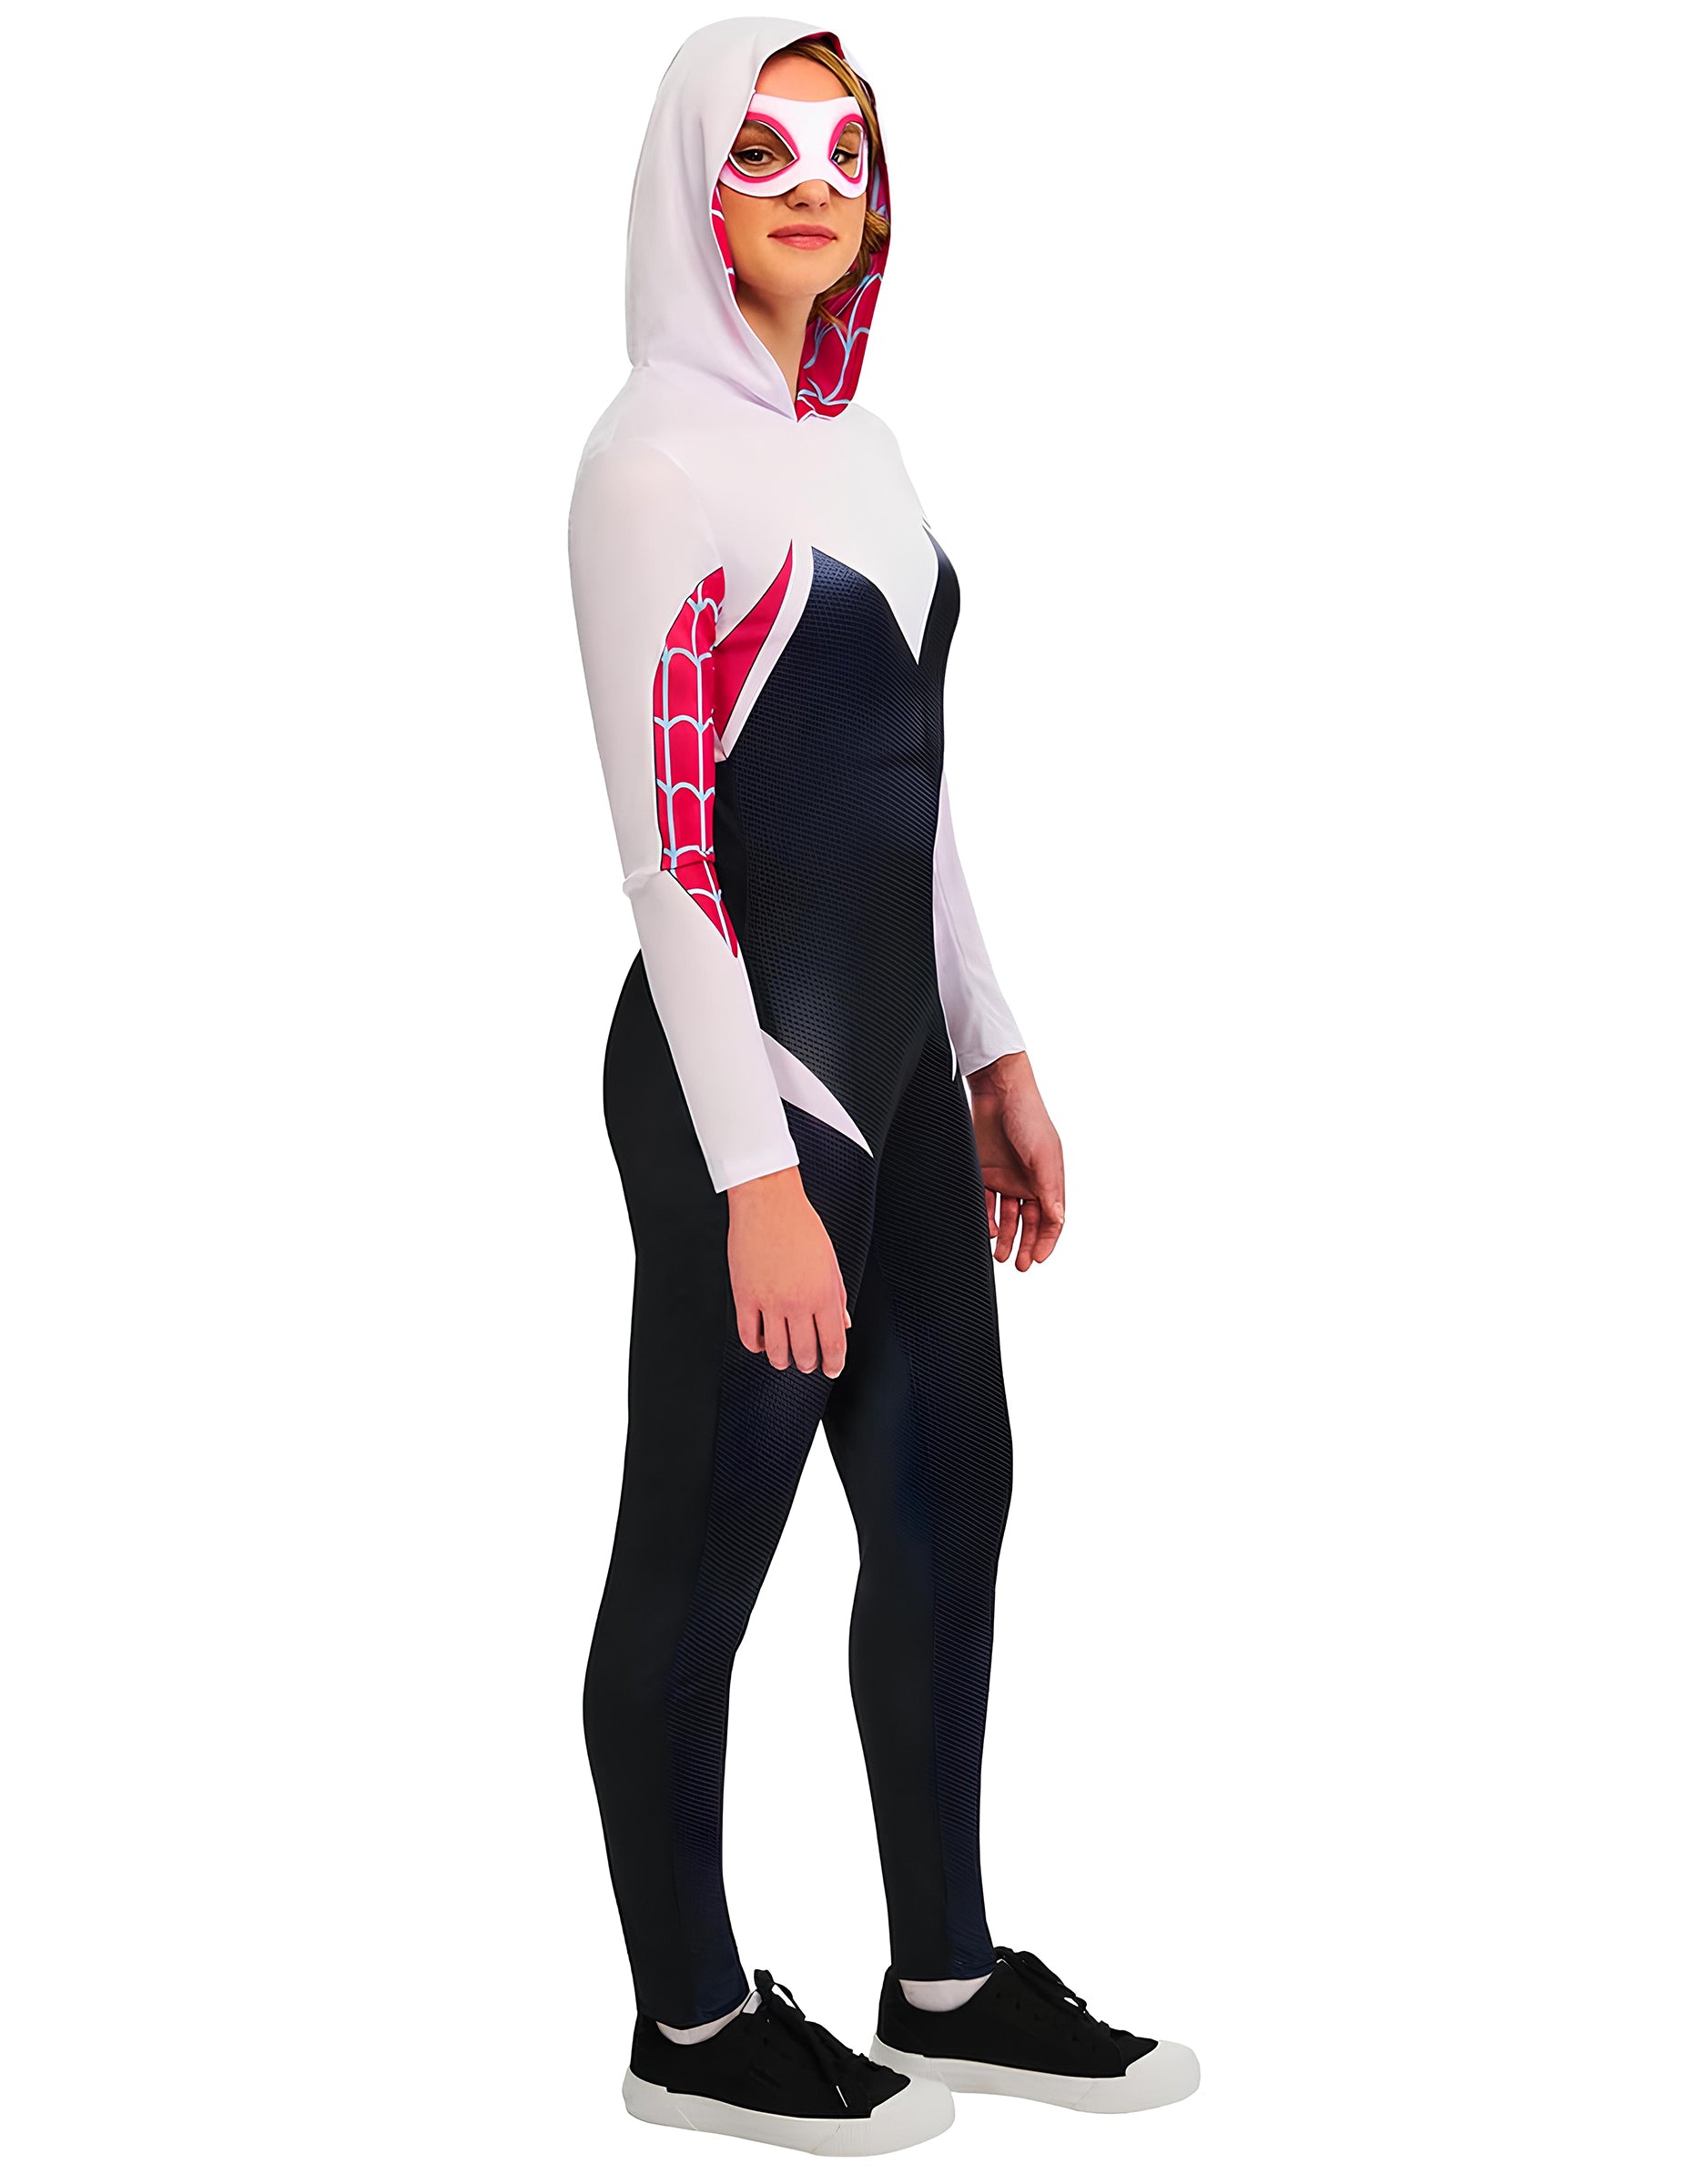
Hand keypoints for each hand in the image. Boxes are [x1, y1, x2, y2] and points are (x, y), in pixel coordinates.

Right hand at [725, 1167, 850, 1375]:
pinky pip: (748, 1335)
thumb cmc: (800, 1225)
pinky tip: (761, 1343)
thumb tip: (843, 1322)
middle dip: (808, 1364)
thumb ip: (837, 1295)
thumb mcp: (830, 1261)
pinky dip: (756, 1346)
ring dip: (782, 1360)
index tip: (832, 1369)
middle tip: (807, 1363)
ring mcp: (769, 1302)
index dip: (834, 1363)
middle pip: (805, 1352)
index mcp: (824, 1293)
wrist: (768, 1203)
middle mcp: (797, 1302)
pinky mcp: (744, 1297)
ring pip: (776, 1351)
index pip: (833, 1342)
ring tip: (784, 1357)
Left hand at [966, 1051, 1064, 1269]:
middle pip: (1029, 1222)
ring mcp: (1006, 1178)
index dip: (1047, 1240)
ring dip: (1006, 1237)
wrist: (997, 1092)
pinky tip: (987, 1230)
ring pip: (1007, 1217)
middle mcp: (1029, 1182)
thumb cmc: (1029, 1118)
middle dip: (1026, 1245)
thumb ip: (1050, 1189)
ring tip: (1000, 1255)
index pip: (1052, 1218)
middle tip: (1020, 1266)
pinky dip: (987, 1218)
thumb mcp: (1044, 1155)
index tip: (1038, 1259)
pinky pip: (985, 1202)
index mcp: (1049, 1180)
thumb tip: (1058, 1219)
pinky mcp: (985, 1172)